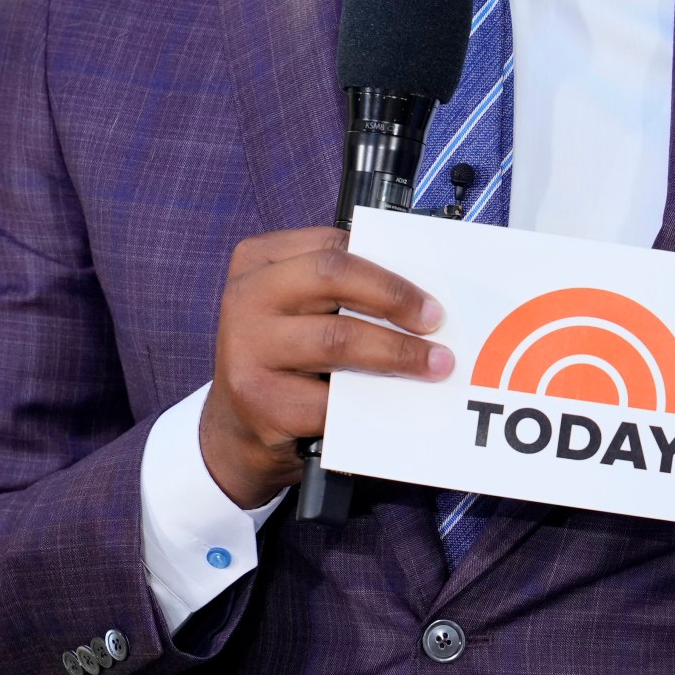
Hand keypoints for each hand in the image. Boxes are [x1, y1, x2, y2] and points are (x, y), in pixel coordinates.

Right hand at [199, 226, 451, 508]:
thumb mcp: (298, 309)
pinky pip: (330, 397)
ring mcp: (245, 348)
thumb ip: (340, 291)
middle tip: (435, 321)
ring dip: (397, 352)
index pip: (331, 247)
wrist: (238, 428)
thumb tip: (417, 294)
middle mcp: (245, 297)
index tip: (428, 293)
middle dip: (394, 297)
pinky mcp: (259, 399)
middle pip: (333, 277)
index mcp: (258, 261)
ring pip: (337, 337)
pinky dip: (370, 401)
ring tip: (433, 364)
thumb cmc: (284, 357)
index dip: (386, 268)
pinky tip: (395, 402)